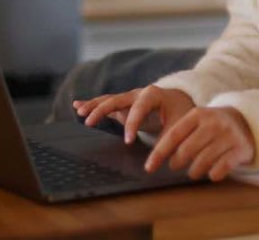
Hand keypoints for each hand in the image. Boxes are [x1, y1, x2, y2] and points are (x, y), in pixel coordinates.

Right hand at [73, 85, 194, 142]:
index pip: (139, 108)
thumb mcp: (179, 126)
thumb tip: (154, 165)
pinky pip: (107, 104)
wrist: (181, 100)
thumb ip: (167, 144)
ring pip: (108, 100)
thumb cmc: (180, 112)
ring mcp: (129, 98)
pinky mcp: (124, 105)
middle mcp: (138, 93)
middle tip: (89, 122)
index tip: (128, 141)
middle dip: (102, 110)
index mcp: (153, 95)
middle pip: (117, 99)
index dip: (133, 124)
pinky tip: (77, 105)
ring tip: (79, 111)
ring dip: (93, 106)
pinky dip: (93, 105)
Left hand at [145, 106, 254, 181]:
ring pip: (201, 163)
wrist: (246, 121)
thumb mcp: (196, 121)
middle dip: (176, 163)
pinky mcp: (240, 149)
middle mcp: (213, 123)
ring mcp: (227, 136)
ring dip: (193, 171)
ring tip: (193, 171)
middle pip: (185, 151)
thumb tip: (154, 157)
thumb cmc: (212, 125)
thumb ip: (178, 134)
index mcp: (198, 114)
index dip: (159, 153)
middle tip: (175, 165)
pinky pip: (220, 170)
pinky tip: (212, 172)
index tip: (148, 167)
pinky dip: (212, 175)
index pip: (173, 135)